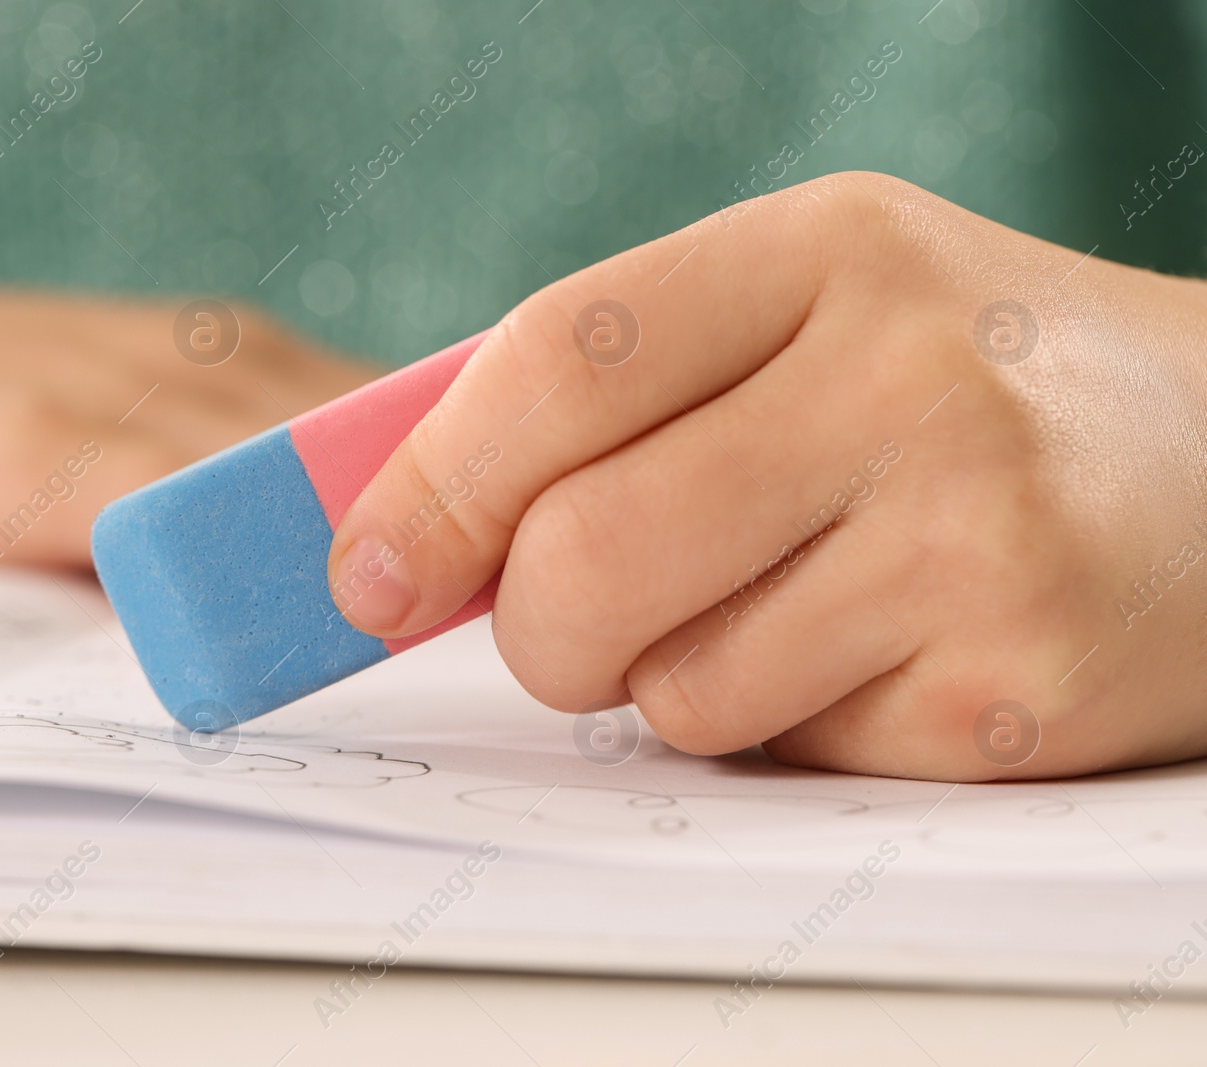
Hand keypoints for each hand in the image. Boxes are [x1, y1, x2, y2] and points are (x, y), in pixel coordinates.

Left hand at [326, 172, 1206, 781]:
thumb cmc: (968, 390)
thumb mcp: (808, 318)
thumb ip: (614, 398)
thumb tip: (398, 530)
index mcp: (824, 252)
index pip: (557, 363)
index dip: (432, 484)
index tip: (367, 574)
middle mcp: (906, 377)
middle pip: (584, 553)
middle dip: (536, 627)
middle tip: (569, 624)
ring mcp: (974, 538)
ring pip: (673, 686)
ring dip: (681, 679)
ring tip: (797, 604)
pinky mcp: (1013, 694)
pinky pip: (785, 754)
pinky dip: (789, 725)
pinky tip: (884, 650)